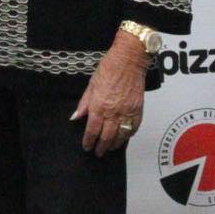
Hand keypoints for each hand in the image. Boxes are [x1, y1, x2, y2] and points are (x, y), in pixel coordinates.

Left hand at [71, 32, 148, 155]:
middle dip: (101, 147)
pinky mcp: (138, 111)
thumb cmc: (109, 69)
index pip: (92, 130)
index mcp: (99, 106)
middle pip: (106, 137)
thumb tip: (76, 116)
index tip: (87, 147)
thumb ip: (84, 104)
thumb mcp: (91, 85)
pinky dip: (128, 136)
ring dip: (114, 145)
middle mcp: (113, 112)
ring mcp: (127, 113)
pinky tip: (123, 138)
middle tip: (98, 152)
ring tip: (109, 148)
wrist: (128, 62)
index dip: (89, 141)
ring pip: (121, 137)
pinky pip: (133, 129)